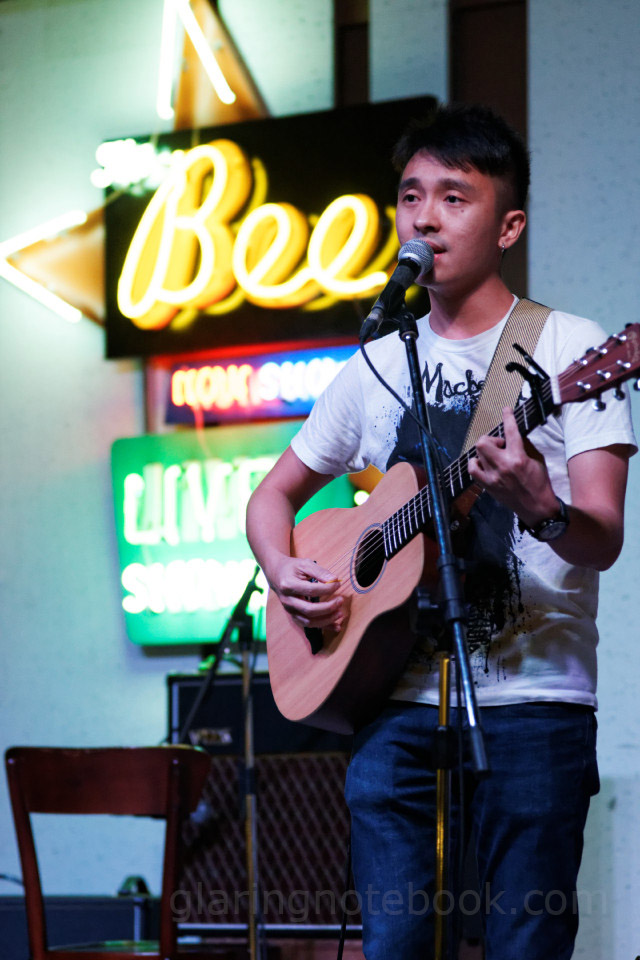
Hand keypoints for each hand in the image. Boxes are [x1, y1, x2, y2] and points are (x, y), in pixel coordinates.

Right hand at [268, 555, 343, 630]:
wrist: (276, 574)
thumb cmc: (292, 568)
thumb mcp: (305, 564)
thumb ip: (320, 572)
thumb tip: (335, 580)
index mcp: (288, 585)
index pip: (311, 590)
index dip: (327, 589)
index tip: (338, 584)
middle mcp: (287, 601)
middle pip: (309, 610)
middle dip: (328, 607)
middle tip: (340, 600)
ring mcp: (290, 610)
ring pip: (309, 621)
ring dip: (327, 620)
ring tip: (340, 613)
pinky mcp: (294, 616)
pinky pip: (309, 625)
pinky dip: (324, 627)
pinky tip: (336, 626)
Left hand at [468, 407, 558, 525]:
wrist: (536, 507)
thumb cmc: (539, 483)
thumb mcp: (537, 461)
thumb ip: (524, 447)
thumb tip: (514, 435)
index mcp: (518, 458)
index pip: (511, 432)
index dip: (508, 417)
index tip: (506, 409)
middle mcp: (503, 466)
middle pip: (483, 442)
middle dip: (491, 439)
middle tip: (500, 445)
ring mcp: (493, 477)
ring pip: (477, 455)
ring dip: (484, 451)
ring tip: (494, 456)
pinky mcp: (487, 486)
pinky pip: (473, 470)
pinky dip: (476, 464)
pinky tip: (484, 464)